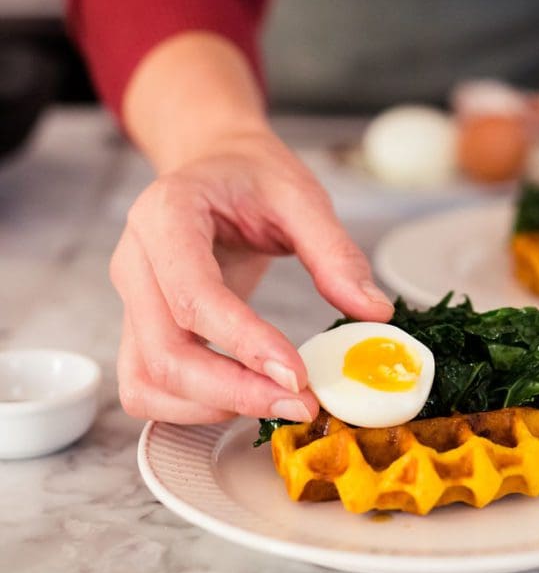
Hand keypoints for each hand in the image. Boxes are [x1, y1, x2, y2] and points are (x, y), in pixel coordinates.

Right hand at [110, 126, 393, 423]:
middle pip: (165, 352)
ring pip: (147, 381)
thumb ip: (335, 252)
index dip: (243, 342)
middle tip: (301, 402)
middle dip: (233, 391)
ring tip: (278, 403)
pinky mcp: (139, 327)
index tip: (297, 375)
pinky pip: (146, 386)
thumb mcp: (300, 195)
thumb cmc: (250, 175)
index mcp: (167, 214)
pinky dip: (190, 408)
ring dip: (211, 407)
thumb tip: (374, 312)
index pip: (193, 294)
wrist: (214, 164)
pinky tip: (243, 399)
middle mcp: (135, 260)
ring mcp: (130, 299)